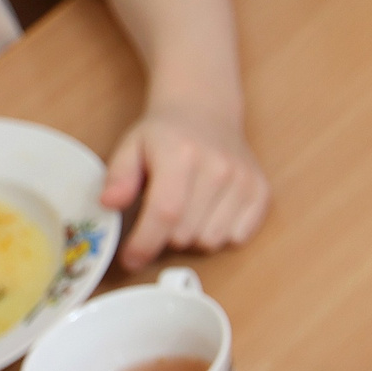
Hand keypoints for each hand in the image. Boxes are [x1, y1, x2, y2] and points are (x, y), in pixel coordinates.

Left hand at [104, 99, 268, 267]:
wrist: (207, 109)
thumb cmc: (166, 133)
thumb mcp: (131, 145)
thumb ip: (118, 176)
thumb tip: (109, 204)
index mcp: (182, 154)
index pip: (166, 212)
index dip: (145, 243)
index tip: (130, 261)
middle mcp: (219, 168)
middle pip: (186, 233)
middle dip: (166, 237)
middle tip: (161, 216)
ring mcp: (244, 180)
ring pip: (211, 240)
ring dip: (193, 237)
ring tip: (188, 212)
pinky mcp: (261, 192)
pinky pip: (238, 237)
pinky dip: (220, 234)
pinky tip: (211, 212)